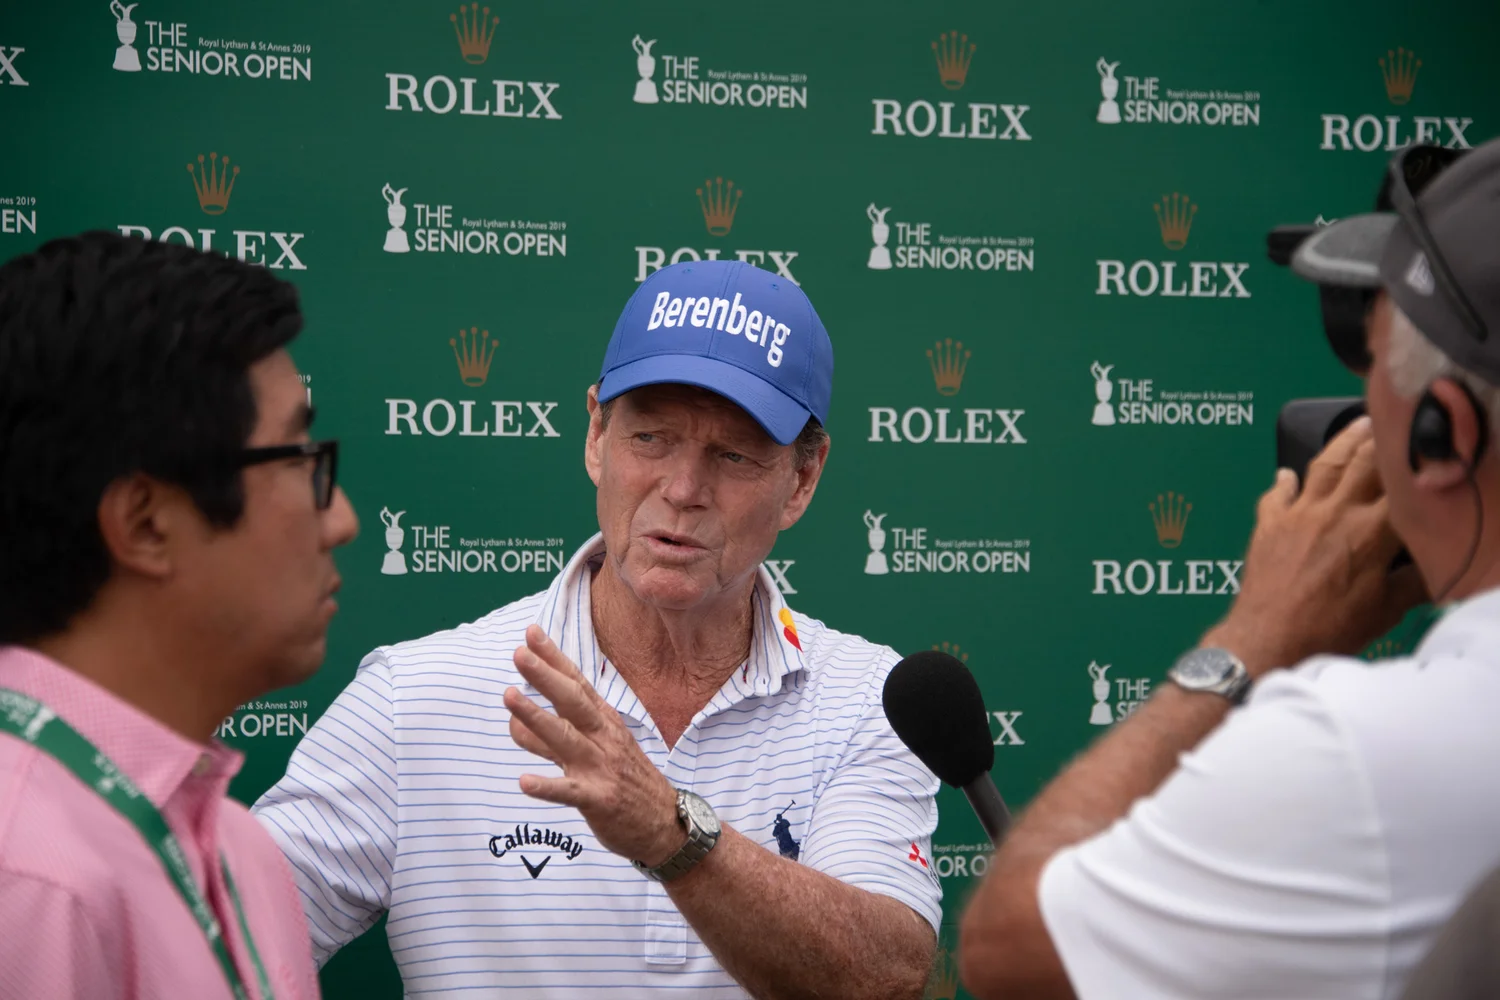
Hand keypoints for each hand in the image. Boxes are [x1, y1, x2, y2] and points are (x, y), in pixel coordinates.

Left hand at [503, 625, 683, 865]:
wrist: (665, 824)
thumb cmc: (625, 781)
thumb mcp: (594, 750)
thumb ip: (553, 738)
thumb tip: (514, 723)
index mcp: (604, 722)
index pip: (576, 683)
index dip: (553, 658)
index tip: (531, 633)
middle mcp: (602, 738)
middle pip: (571, 700)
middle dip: (544, 675)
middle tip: (518, 653)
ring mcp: (601, 767)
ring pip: (564, 737)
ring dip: (536, 716)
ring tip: (509, 696)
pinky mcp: (598, 799)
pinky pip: (569, 792)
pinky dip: (547, 786)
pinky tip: (523, 781)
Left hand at [1205, 416, 1426, 676]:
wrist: (1269, 637)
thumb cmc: (1326, 629)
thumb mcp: (1387, 610)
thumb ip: (1415, 582)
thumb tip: (1436, 568)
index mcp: (1373, 532)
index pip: (1403, 484)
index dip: (1417, 465)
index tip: (1427, 452)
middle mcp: (1336, 513)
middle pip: (1365, 458)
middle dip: (1384, 435)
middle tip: (1395, 421)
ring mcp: (1299, 514)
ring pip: (1325, 463)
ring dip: (1343, 441)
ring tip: (1358, 425)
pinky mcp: (1269, 524)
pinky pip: (1277, 493)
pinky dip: (1284, 481)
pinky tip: (1287, 475)